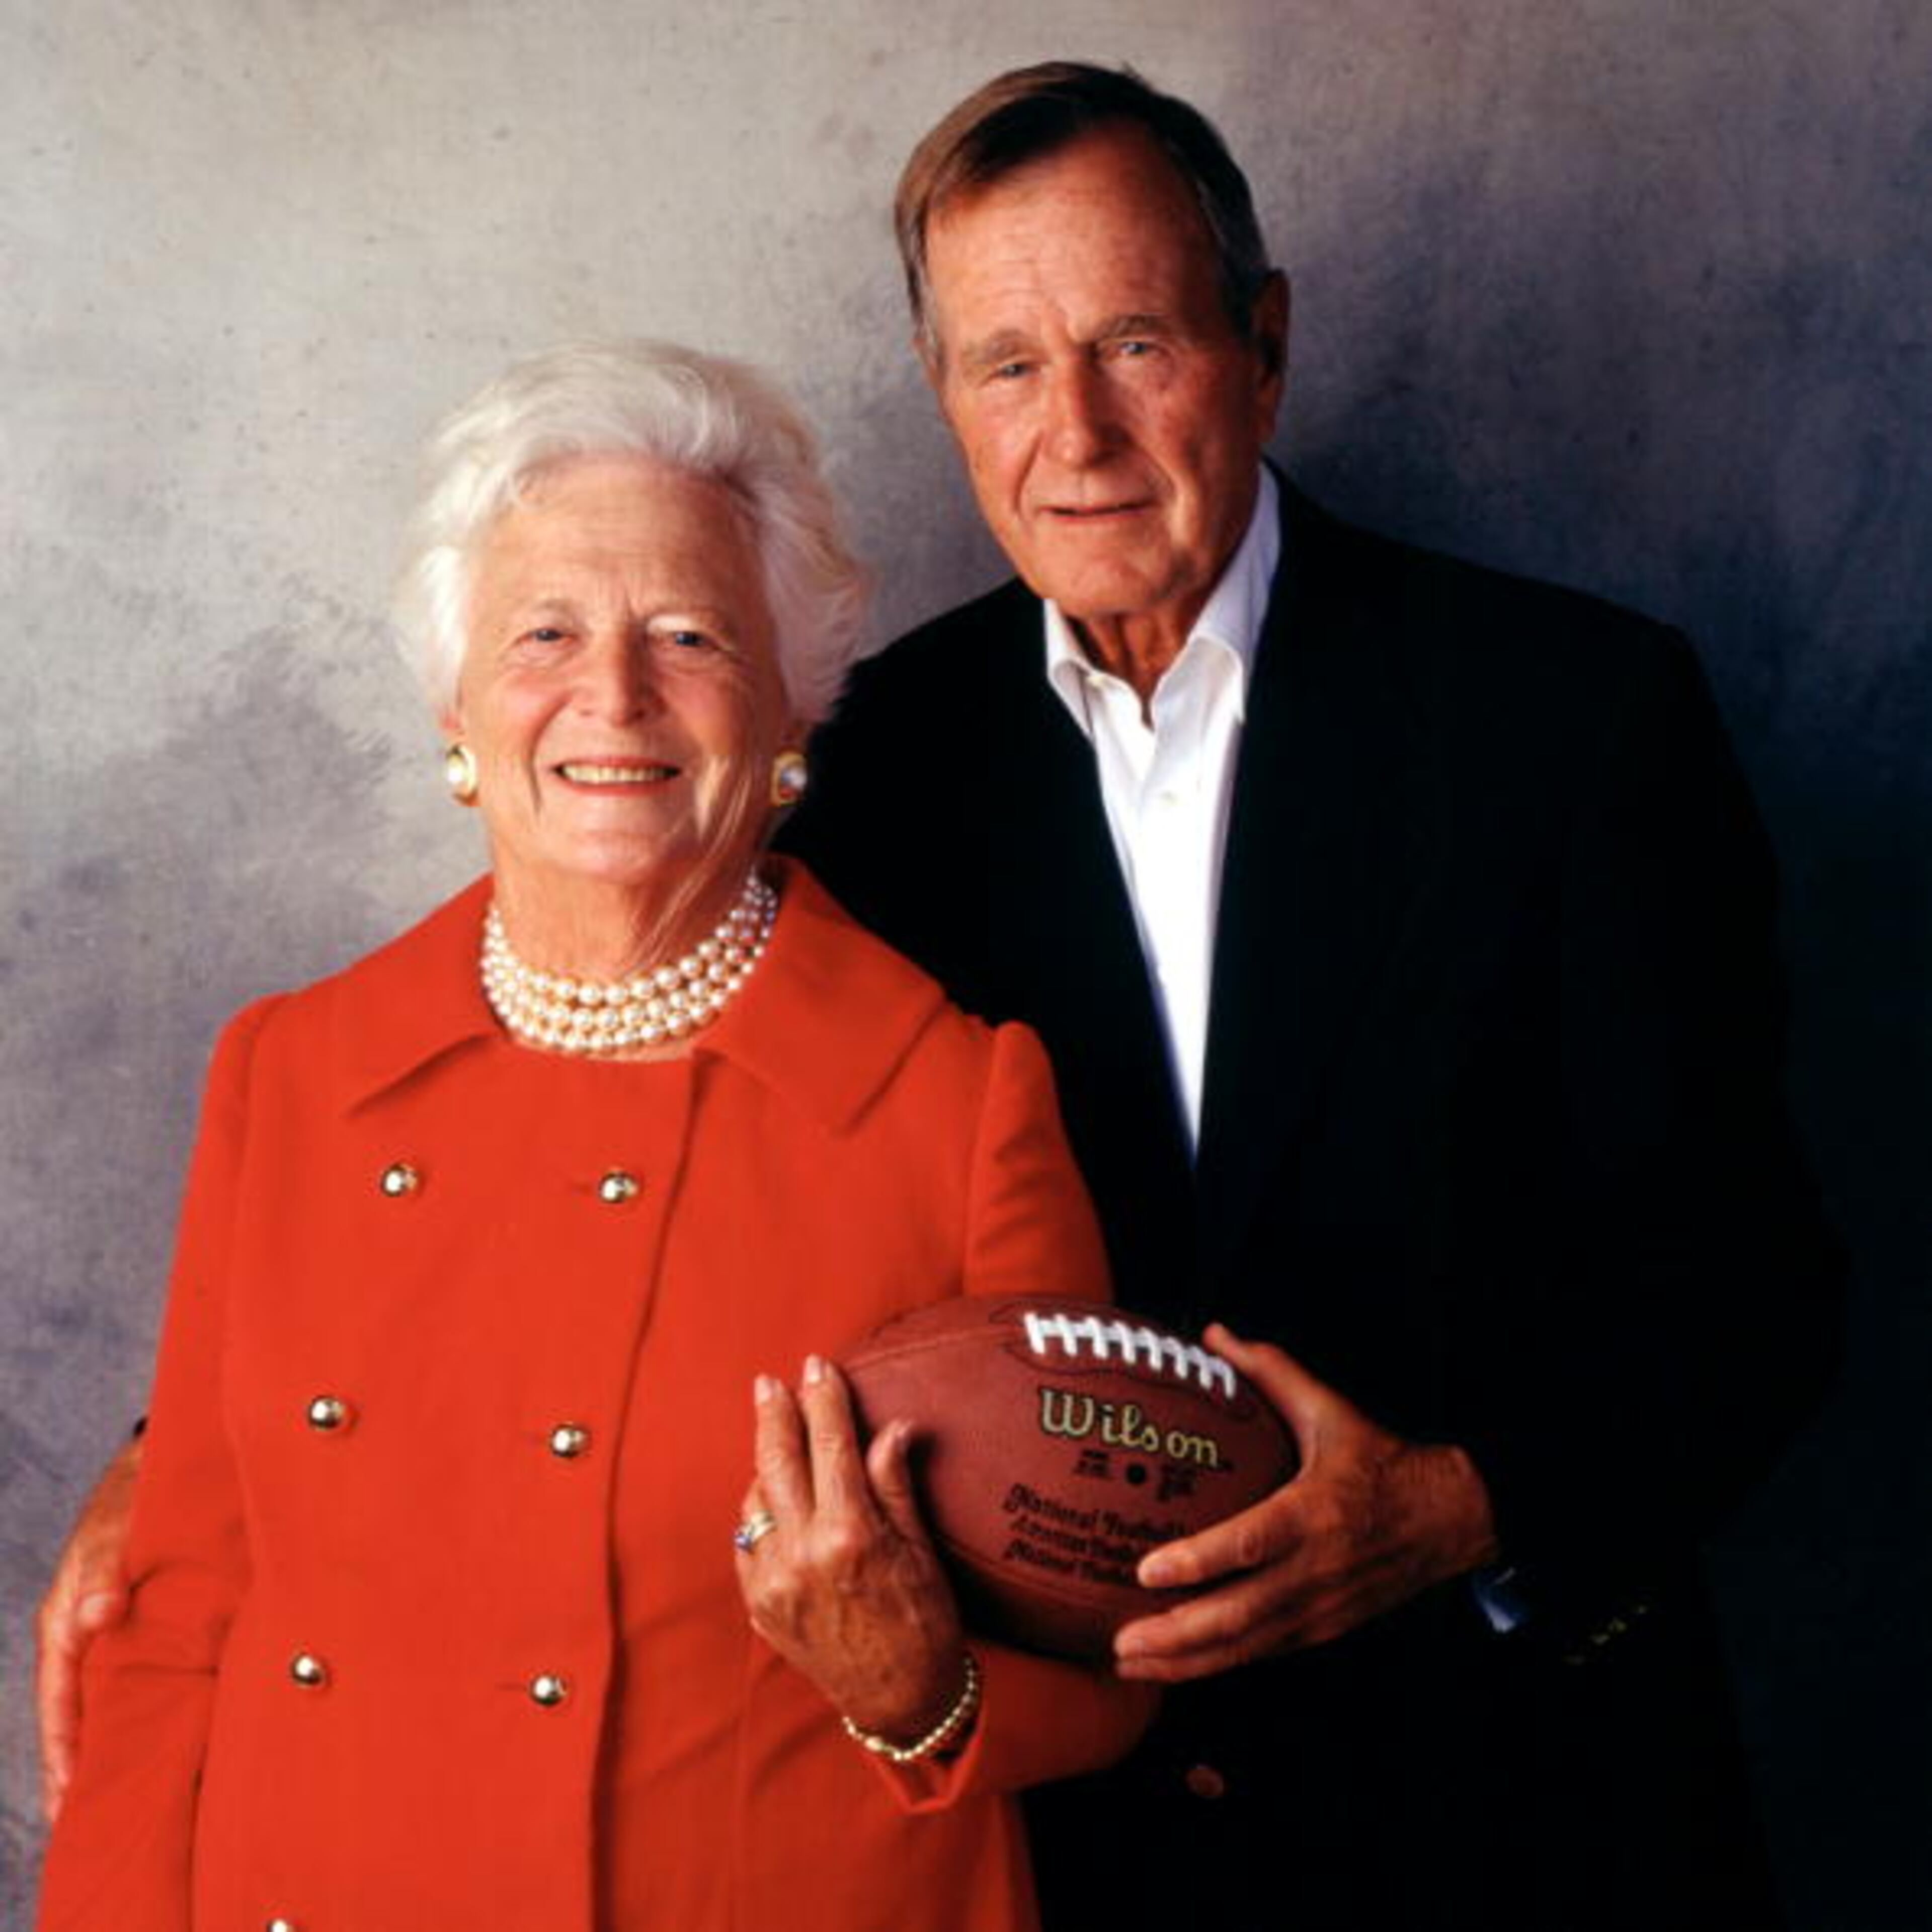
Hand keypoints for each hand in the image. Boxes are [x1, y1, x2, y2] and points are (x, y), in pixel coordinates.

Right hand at [37, 1435, 142, 1821]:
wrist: (162, 1465)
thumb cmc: (130, 1500)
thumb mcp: (109, 1535)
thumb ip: (100, 1573)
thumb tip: (95, 1612)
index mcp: (64, 1626)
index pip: (59, 1709)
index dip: (63, 1760)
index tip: (68, 1809)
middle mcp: (83, 1635)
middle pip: (79, 1717)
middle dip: (84, 1769)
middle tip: (96, 1825)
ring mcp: (112, 1631)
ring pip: (108, 1700)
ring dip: (114, 1744)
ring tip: (129, 1797)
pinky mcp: (144, 1621)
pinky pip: (136, 1676)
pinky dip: (142, 1709)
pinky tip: (166, 1737)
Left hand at [734, 1355, 967, 1740]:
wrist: (900, 1700)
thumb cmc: (924, 1623)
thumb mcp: (921, 1550)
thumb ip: (895, 1485)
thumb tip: (892, 1429)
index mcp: (851, 1535)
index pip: (831, 1446)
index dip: (823, 1400)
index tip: (817, 1366)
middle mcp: (804, 1555)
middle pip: (777, 1462)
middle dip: (774, 1414)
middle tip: (770, 1383)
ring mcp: (774, 1582)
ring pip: (756, 1499)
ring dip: (766, 1464)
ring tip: (778, 1439)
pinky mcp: (759, 1605)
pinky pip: (747, 1540)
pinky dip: (759, 1512)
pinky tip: (773, 1499)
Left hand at [1113, 1324, 1498, 1681]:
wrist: (1449, 1519)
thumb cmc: (1379, 1459)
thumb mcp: (1330, 1409)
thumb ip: (1271, 1371)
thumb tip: (1213, 1335)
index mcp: (1314, 1513)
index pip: (1249, 1544)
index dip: (1198, 1562)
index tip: (1146, 1571)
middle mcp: (1315, 1570)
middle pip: (1239, 1615)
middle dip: (1175, 1636)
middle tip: (1118, 1642)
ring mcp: (1320, 1609)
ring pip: (1247, 1647)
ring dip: (1186, 1662)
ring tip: (1127, 1663)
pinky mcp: (1323, 1631)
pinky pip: (1262, 1653)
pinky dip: (1216, 1665)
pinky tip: (1172, 1667)